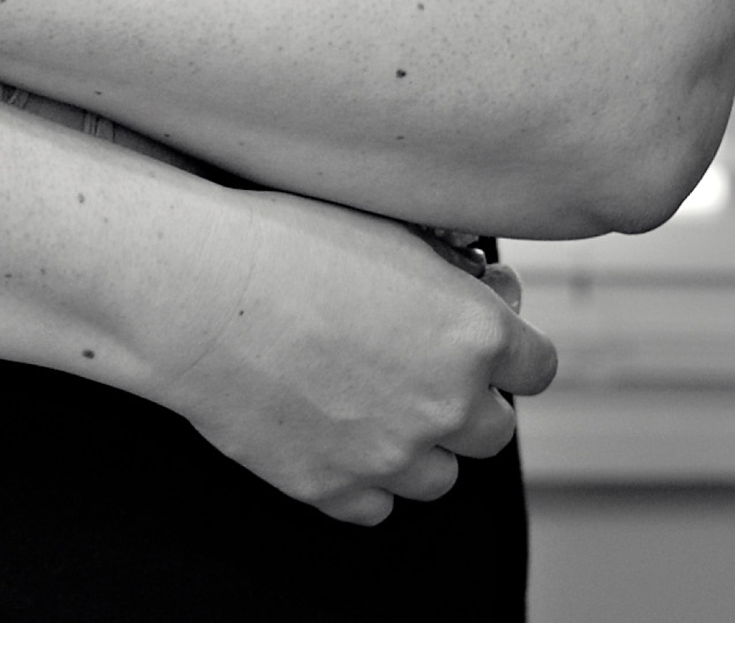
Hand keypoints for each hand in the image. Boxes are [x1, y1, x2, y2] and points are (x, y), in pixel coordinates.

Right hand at [146, 188, 555, 524]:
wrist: (197, 288)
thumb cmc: (286, 238)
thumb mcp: (391, 230)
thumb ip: (456, 277)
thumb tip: (492, 299)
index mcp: (472, 334)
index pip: (537, 368)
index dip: (508, 353)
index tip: (481, 344)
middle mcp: (446, 405)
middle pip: (493, 430)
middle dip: (464, 400)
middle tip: (413, 364)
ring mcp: (392, 457)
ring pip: (440, 476)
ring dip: (417, 443)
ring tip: (366, 395)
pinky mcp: (335, 490)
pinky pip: (376, 504)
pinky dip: (362, 474)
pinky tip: (330, 425)